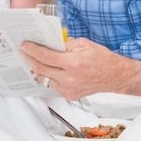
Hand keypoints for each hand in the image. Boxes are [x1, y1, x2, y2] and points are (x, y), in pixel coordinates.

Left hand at [20, 37, 136, 100]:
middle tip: (25, 51)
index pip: (45, 56)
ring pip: (44, 79)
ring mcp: (68, 89)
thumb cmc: (103, 59)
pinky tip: (45, 69)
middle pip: (41, 68)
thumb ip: (65, 44)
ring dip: (37, 68)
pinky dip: (47, 76)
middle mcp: (69, 79)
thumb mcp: (83, 44)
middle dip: (30, 58)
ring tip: (32, 59)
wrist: (115, 76)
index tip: (24, 45)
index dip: (32, 50)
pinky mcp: (69, 95)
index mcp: (73, 63)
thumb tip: (50, 44)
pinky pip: (52, 85)